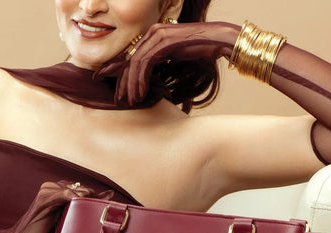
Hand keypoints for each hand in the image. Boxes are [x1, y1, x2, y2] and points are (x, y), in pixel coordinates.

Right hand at [8, 180, 112, 232]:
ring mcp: (47, 192)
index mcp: (58, 192)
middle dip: (95, 199)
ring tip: (98, 210)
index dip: (97, 199)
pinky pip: (64, 194)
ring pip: (75, 190)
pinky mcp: (44, 199)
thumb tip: (103, 207)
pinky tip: (83, 205)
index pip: (84, 190)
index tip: (112, 208)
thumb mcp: (67, 224)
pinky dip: (75, 198)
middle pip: (82, 188)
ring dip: (88, 199)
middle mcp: (53, 188)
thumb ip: (82, 213)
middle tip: (108, 211)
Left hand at [95, 21, 239, 105]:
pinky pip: (145, 64)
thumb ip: (161, 61)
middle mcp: (152, 33)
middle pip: (129, 60)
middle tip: (118, 99)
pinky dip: (140, 81)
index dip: (118, 71)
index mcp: (153, 35)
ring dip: (131, 85)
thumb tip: (150, 76)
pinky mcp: (163, 43)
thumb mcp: (175, 56)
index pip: (131, 55)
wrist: (218, 40)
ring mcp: (157, 36)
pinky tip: (140, 94)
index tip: (112, 86)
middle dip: (121, 81)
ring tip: (130, 101)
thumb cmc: (201, 49)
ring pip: (135, 63)